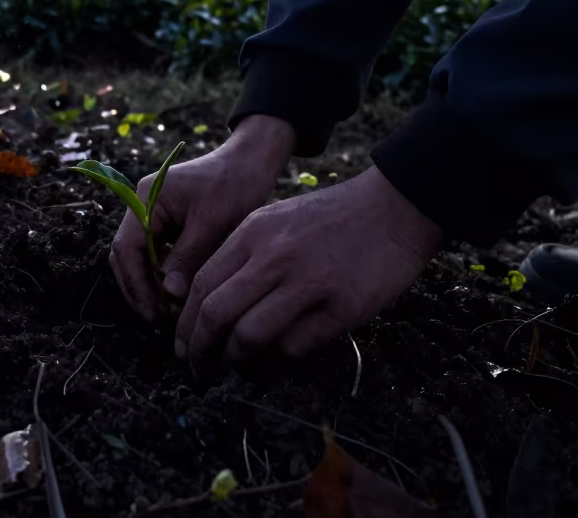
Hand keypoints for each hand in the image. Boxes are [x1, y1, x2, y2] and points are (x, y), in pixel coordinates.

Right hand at [109, 115, 295, 322]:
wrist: (251, 160)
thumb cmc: (235, 185)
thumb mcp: (212, 223)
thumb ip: (188, 257)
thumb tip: (169, 295)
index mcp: (146, 198)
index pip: (126, 249)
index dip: (136, 286)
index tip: (154, 314)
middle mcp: (141, 204)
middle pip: (126, 255)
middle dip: (140, 289)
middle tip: (159, 321)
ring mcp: (152, 212)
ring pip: (139, 256)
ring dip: (151, 284)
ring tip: (170, 313)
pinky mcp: (166, 220)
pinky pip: (155, 252)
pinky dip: (163, 274)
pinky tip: (178, 294)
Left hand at [174, 166, 441, 361]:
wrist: (394, 207)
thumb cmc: (331, 217)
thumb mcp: (276, 220)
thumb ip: (244, 256)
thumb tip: (211, 308)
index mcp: (252, 233)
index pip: (201, 285)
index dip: (186, 323)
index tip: (183, 345)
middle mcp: (274, 256)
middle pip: (217, 313)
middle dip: (200, 349)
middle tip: (199, 369)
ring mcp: (309, 282)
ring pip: (250, 335)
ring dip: (238, 359)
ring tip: (240, 367)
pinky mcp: (342, 307)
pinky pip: (296, 346)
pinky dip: (282, 357)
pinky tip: (282, 356)